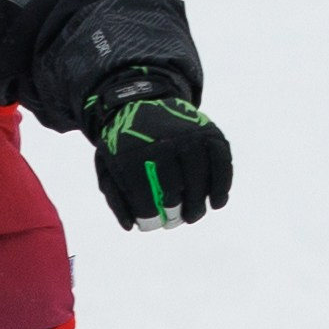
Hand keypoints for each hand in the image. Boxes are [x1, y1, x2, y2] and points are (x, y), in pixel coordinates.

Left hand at [88, 82, 231, 231]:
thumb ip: (116, 197)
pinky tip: (217, 202)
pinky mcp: (208, 132)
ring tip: (193, 216)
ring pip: (199, 176)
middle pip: (174, 186)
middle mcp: (163, 141)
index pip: (143, 192)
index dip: (149, 214)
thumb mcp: (107, 166)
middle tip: (175, 221)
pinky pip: (221, 161)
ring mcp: (188, 134)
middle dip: (176, 211)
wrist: (140, 102)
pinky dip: (222, 184)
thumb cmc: (124, 143)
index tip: (152, 224)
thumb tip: (131, 226)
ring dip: (199, 203)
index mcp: (132, 151)